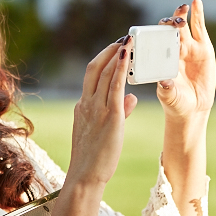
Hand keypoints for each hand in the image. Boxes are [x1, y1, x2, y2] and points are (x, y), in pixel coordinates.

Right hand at [65, 38, 135, 189]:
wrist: (85, 176)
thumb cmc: (95, 159)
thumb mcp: (104, 131)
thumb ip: (120, 111)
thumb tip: (132, 97)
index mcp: (82, 107)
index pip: (91, 77)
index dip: (103, 60)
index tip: (115, 49)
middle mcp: (86, 104)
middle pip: (95, 69)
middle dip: (109, 51)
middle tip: (123, 38)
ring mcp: (96, 108)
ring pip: (104, 73)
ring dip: (116, 54)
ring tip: (128, 40)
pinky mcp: (110, 116)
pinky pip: (114, 86)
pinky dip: (120, 67)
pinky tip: (127, 55)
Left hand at [155, 0, 215, 119]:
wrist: (193, 108)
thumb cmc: (176, 103)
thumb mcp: (170, 97)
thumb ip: (167, 90)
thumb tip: (164, 83)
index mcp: (160, 59)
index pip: (154, 41)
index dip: (153, 32)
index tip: (153, 29)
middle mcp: (173, 51)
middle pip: (168, 31)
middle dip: (168, 23)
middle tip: (170, 22)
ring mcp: (188, 48)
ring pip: (183, 27)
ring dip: (181, 15)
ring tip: (182, 7)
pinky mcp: (203, 48)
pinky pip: (200, 28)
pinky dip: (199, 15)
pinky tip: (196, 1)